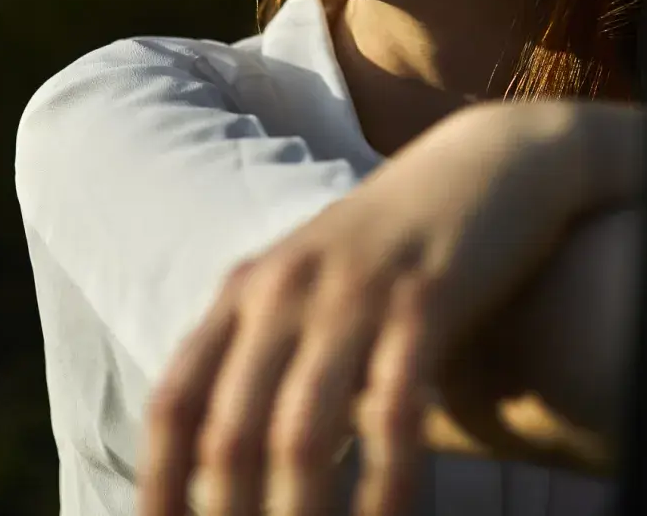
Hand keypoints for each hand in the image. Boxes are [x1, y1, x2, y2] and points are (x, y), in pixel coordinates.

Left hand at [138, 101, 646, 515]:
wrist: (487, 164)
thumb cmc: (397, 249)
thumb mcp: (314, 290)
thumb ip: (271, 359)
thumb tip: (235, 461)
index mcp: (245, 294)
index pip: (175, 404)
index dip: (159, 487)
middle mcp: (282, 293)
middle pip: (226, 434)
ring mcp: (350, 294)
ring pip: (300, 435)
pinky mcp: (423, 300)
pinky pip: (393, 412)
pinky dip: (387, 484)